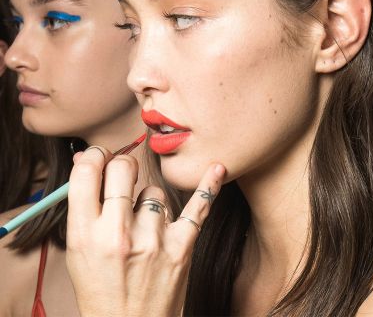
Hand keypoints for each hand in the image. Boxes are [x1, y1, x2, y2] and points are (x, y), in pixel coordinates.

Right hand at [66, 146, 225, 316]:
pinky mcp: (181, 248)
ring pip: (154, 192)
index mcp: (83, 235)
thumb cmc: (102, 291)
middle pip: (123, 169)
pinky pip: (199, 208)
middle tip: (123, 178)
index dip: (94, 156)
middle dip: (122, 167)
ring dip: (149, 203)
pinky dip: (208, 187)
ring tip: (144, 230)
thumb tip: (88, 161)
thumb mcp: (78, 254)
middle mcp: (118, 234)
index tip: (101, 158)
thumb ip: (83, 209)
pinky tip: (218, 169)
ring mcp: (153, 240)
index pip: (87, 172)